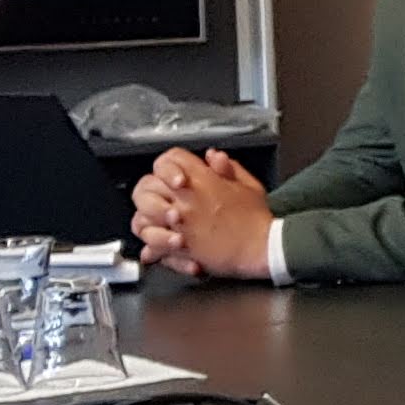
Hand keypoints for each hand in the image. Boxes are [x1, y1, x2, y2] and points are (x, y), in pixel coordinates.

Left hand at [131, 148, 273, 281]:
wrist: (261, 248)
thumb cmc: (257, 218)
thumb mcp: (248, 185)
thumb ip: (228, 168)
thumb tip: (212, 156)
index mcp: (203, 180)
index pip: (169, 159)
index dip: (169, 165)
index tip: (176, 175)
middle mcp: (185, 198)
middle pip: (147, 184)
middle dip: (152, 190)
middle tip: (162, 198)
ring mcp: (179, 222)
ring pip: (143, 215)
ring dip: (149, 218)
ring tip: (161, 223)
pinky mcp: (178, 245)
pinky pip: (151, 243)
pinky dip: (153, 245)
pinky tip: (163, 244)